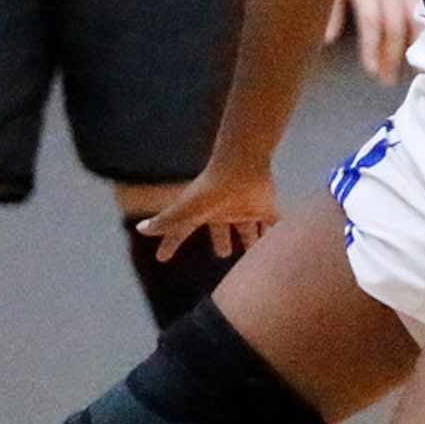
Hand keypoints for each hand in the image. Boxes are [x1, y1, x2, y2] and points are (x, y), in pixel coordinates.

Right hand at [136, 160, 279, 260]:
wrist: (242, 166)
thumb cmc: (212, 188)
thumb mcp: (187, 208)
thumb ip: (167, 221)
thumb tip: (140, 230)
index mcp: (202, 212)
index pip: (183, 231)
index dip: (171, 243)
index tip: (161, 257)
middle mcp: (223, 211)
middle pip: (221, 230)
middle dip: (222, 242)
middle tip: (223, 255)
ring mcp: (245, 207)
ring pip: (248, 228)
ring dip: (252, 239)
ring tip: (256, 254)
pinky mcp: (265, 205)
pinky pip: (273, 220)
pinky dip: (277, 229)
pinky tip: (284, 240)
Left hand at [327, 0, 416, 84]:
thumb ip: (333, 7)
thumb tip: (327, 40)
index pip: (371, 23)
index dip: (373, 48)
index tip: (371, 72)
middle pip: (394, 27)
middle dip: (392, 56)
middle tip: (387, 82)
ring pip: (417, 19)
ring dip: (414, 46)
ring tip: (412, 70)